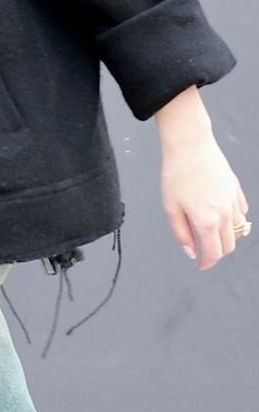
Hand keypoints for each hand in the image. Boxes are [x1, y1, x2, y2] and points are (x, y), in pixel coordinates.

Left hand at [156, 88, 247, 269]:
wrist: (190, 146)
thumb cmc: (177, 173)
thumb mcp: (170, 208)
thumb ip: (181, 233)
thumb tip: (191, 252)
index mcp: (207, 221)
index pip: (213, 253)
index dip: (207, 264)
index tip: (201, 265)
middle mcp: (225, 214)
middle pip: (229, 246)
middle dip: (217, 252)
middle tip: (203, 249)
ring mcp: (234, 201)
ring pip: (238, 230)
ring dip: (227, 236)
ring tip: (211, 232)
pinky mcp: (237, 190)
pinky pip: (242, 212)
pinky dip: (234, 219)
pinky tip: (222, 214)